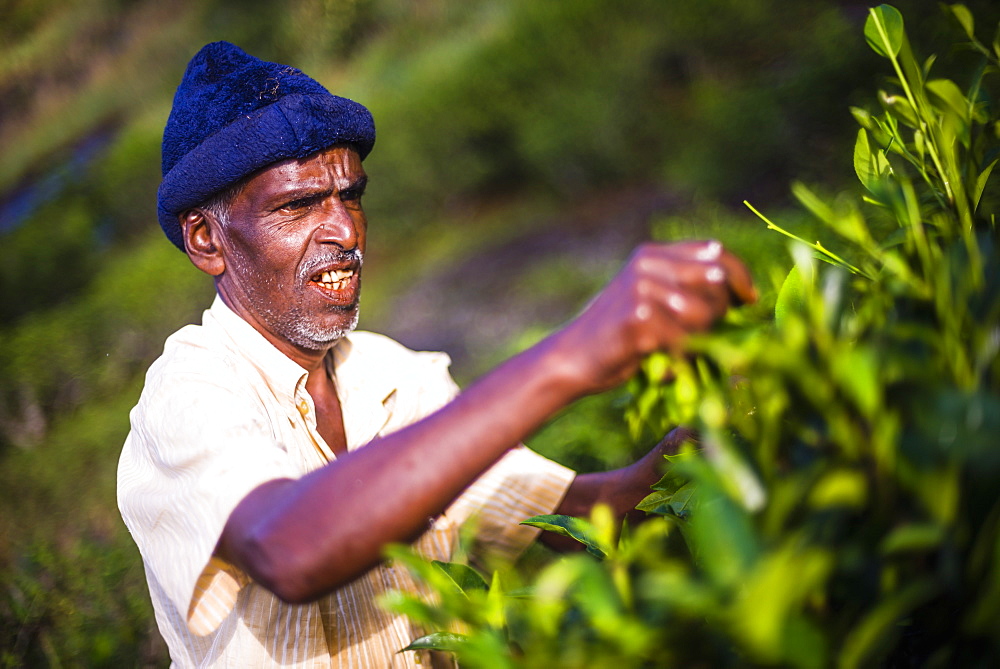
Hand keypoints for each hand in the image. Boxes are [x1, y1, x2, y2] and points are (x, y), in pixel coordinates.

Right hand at [551, 240, 754, 394]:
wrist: (574, 357)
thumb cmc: (620, 333)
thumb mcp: (649, 296)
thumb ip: (683, 283)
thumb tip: (735, 282)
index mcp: (652, 253)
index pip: (714, 251)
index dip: (740, 275)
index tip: (750, 300)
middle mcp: (646, 265)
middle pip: (715, 283)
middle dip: (719, 313)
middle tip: (699, 333)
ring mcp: (640, 290)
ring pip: (703, 313)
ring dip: (698, 338)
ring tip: (676, 346)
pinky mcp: (636, 321)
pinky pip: (682, 340)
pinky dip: (679, 357)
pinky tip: (660, 359)